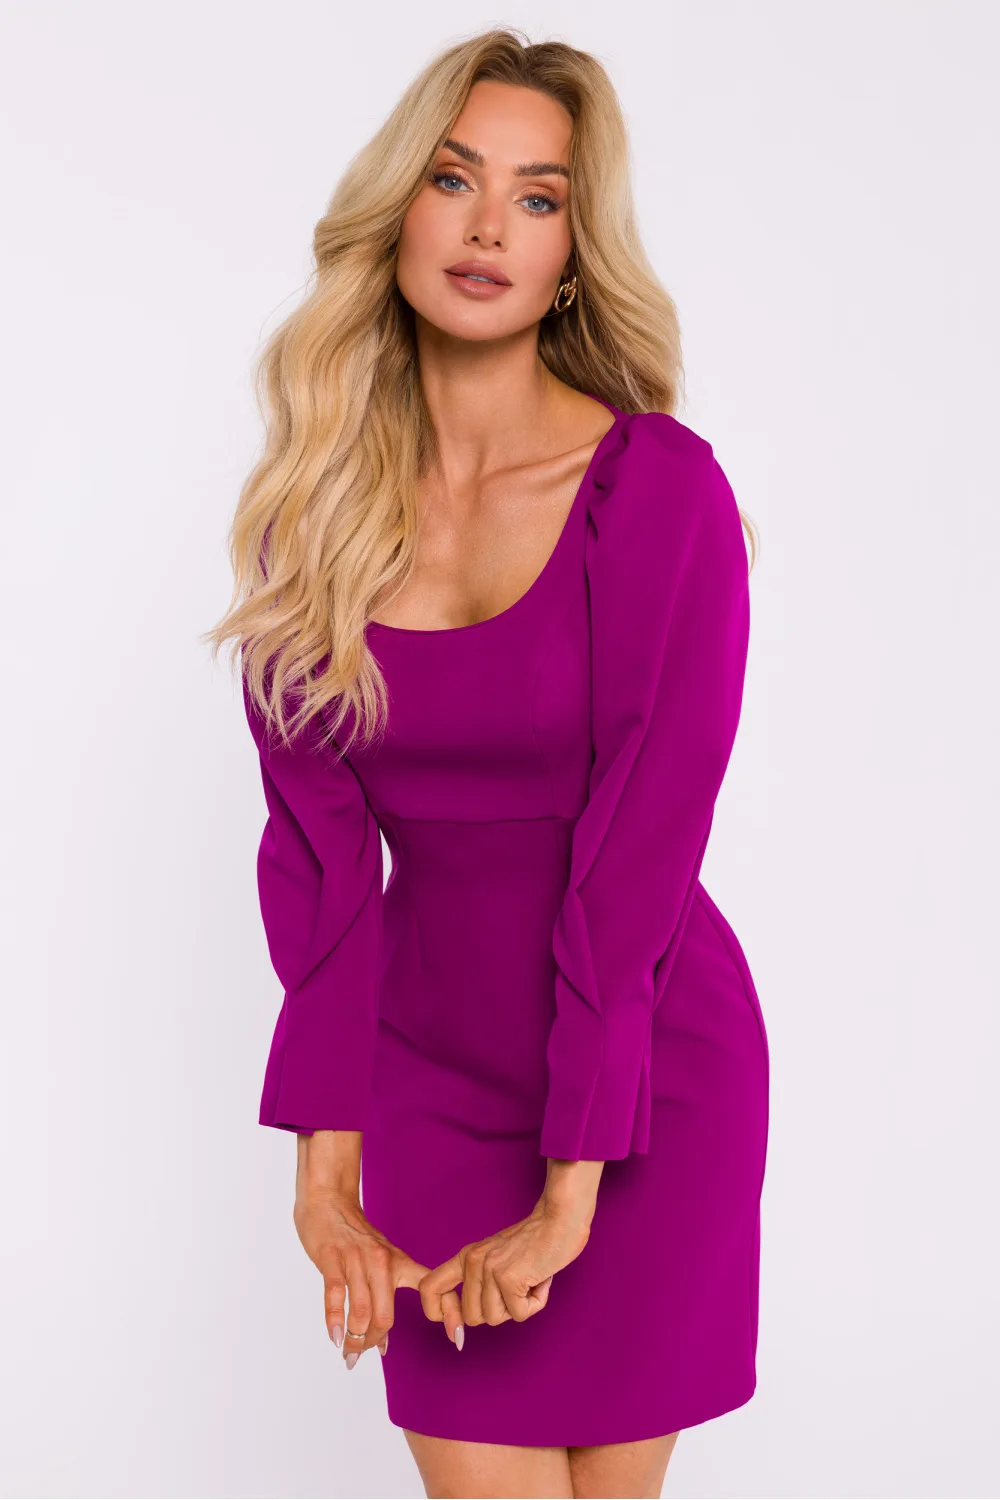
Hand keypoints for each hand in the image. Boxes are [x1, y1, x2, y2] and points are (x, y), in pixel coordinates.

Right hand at [294, 1190, 447, 1366]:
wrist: (329, 1201)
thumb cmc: (354, 1235)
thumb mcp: (381, 1259)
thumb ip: (383, 1297)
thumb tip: (382, 1341)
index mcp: (399, 1262)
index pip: (432, 1288)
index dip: (449, 1313)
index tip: (457, 1339)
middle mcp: (382, 1262)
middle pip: (385, 1314)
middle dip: (373, 1340)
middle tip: (362, 1355)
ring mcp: (356, 1260)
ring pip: (361, 1310)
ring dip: (354, 1339)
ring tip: (349, 1354)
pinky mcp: (332, 1258)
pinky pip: (335, 1295)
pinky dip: (335, 1321)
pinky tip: (336, 1338)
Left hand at [417, 1193, 593, 1340]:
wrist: (560, 1219)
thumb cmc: (535, 1244)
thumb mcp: (497, 1261)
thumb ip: (480, 1289)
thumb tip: (458, 1333)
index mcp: (465, 1257)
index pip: (429, 1288)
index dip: (439, 1313)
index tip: (459, 1322)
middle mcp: (472, 1261)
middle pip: (472, 1318)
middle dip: (499, 1311)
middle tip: (516, 1287)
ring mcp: (488, 1269)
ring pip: (495, 1318)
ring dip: (518, 1306)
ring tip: (529, 1279)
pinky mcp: (508, 1277)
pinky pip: (519, 1314)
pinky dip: (534, 1303)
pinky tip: (539, 1280)